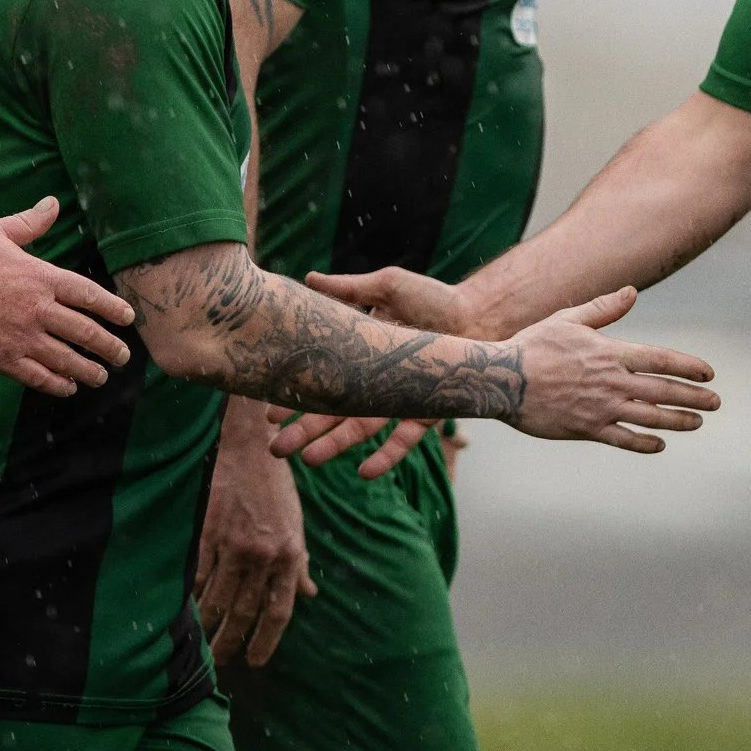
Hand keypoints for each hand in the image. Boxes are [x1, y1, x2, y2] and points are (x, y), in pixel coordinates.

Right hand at [0, 197, 135, 397]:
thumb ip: (29, 223)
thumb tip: (52, 204)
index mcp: (40, 277)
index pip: (89, 295)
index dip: (112, 308)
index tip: (128, 319)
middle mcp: (37, 308)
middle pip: (85, 331)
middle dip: (109, 346)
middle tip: (123, 357)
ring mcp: (21, 336)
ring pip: (66, 358)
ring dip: (88, 370)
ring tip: (101, 378)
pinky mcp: (1, 358)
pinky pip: (37, 376)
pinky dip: (56, 384)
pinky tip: (67, 388)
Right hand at [195, 415, 316, 666]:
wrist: (246, 447)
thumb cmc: (273, 485)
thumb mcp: (295, 523)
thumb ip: (298, 563)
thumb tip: (310, 593)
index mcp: (289, 553)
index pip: (280, 610)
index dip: (267, 640)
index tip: (255, 662)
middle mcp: (263, 554)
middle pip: (245, 612)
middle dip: (231, 642)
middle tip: (220, 663)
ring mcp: (233, 544)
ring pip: (218, 598)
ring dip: (208, 625)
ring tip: (199, 642)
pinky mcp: (208, 532)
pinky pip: (198, 575)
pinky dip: (192, 595)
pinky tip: (186, 609)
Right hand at [271, 266, 474, 471]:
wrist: (481, 314)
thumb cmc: (436, 298)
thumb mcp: (388, 286)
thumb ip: (348, 288)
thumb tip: (307, 279)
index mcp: (361, 352)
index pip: (322, 378)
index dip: (298, 394)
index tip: (270, 411)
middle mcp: (376, 381)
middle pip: (335, 410)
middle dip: (305, 429)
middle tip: (276, 448)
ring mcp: (399, 399)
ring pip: (361, 428)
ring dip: (334, 445)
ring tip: (307, 460)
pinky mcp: (426, 412)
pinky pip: (403, 439)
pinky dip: (385, 456)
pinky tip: (363, 471)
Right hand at [505, 286, 717, 450]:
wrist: (502, 378)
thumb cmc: (533, 345)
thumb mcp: (568, 319)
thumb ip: (604, 309)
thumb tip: (631, 292)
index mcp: (611, 353)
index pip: (661, 360)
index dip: (689, 366)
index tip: (709, 372)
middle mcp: (612, 382)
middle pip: (664, 391)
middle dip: (694, 397)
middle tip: (716, 402)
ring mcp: (601, 408)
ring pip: (650, 418)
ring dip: (677, 421)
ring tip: (696, 422)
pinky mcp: (586, 428)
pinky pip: (623, 439)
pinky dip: (644, 443)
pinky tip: (659, 444)